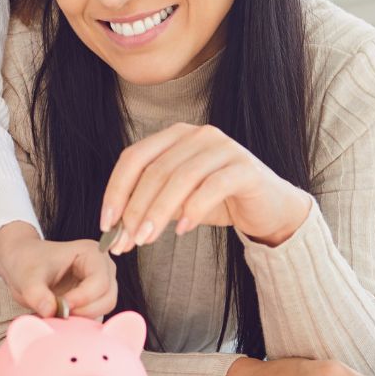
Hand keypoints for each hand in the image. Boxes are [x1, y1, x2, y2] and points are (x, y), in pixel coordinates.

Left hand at [0, 221, 117, 318]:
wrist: (22, 264)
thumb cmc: (27, 262)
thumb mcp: (27, 276)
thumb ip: (36, 293)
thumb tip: (51, 311)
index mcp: (91, 253)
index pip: (100, 281)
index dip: (83, 298)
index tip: (61, 305)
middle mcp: (103, 267)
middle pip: (108, 297)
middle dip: (85, 310)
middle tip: (60, 313)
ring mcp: (101, 283)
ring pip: (105, 308)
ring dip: (84, 316)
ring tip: (60, 314)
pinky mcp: (94, 298)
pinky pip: (96, 314)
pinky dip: (82, 320)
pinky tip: (63, 317)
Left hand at [99, 123, 311, 253]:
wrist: (269, 208)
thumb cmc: (218, 201)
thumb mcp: (177, 201)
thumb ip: (149, 205)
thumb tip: (115, 230)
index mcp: (176, 136)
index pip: (134, 157)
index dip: (116, 190)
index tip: (106, 223)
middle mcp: (198, 134)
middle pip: (155, 170)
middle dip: (135, 209)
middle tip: (125, 241)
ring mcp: (224, 147)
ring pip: (180, 178)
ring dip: (158, 212)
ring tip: (146, 240)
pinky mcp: (245, 168)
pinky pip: (212, 187)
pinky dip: (193, 210)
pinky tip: (182, 231)